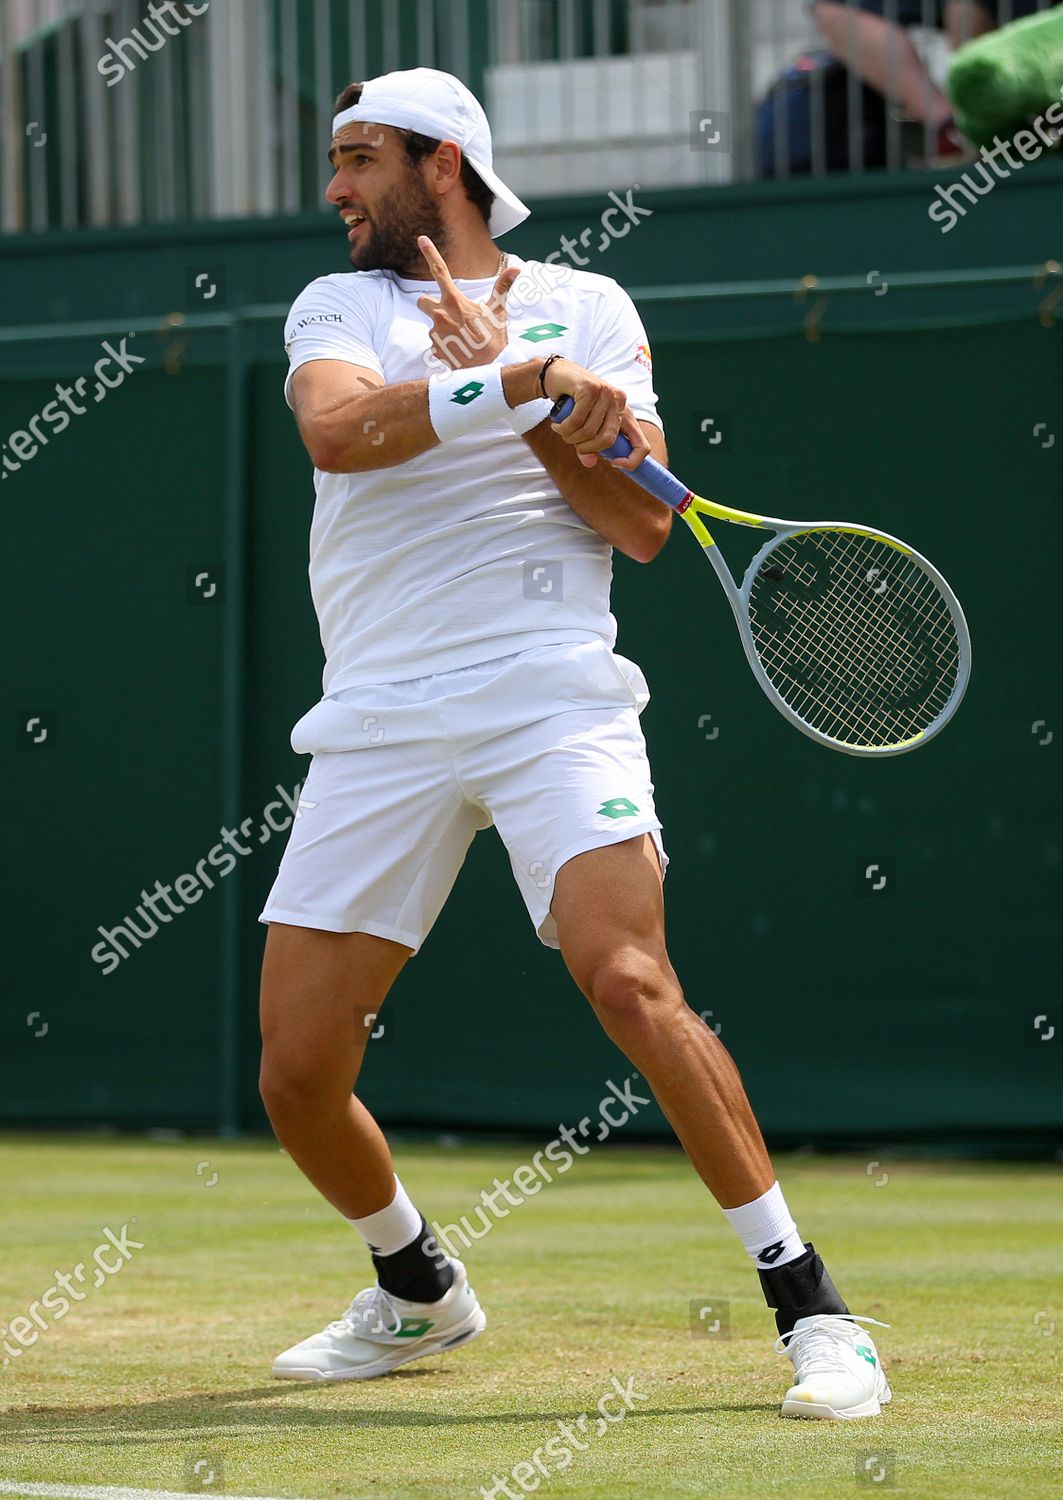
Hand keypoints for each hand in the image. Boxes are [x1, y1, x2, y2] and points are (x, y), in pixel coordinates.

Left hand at [416, 235, 519, 369]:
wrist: (489, 370)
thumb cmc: (494, 339)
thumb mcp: (498, 312)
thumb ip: (502, 288)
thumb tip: (516, 268)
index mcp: (454, 301)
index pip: (440, 271)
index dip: (430, 253)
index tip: (421, 239)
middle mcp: (440, 315)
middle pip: (422, 301)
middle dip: (430, 305)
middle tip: (449, 315)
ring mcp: (435, 334)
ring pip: (432, 326)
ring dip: (442, 330)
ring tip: (462, 339)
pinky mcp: (434, 350)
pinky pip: (435, 346)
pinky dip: (444, 347)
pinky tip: (458, 352)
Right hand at [542, 356, 649, 470]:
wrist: (556, 375)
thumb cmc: (573, 402)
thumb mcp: (585, 426)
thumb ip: (589, 446)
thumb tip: (590, 463)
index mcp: (625, 412)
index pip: (642, 446)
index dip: (632, 461)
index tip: (613, 463)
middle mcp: (619, 401)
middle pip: (607, 440)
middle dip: (585, 448)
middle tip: (571, 441)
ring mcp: (606, 392)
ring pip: (588, 432)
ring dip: (570, 437)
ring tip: (561, 430)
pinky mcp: (590, 388)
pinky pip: (576, 421)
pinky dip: (564, 428)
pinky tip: (557, 425)